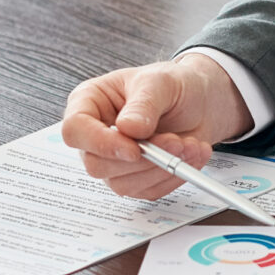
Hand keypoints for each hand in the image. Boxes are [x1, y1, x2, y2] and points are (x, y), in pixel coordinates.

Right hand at [61, 53, 254, 199]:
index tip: (134, 148)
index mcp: (89, 102)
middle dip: (141, 160)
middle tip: (175, 142)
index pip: (75, 130)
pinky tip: (190, 156)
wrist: (199, 102)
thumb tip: (128, 129)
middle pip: (96, 164)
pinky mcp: (134, 178)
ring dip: (161, 169)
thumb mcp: (160, 82)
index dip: (100, 143)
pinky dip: (173, 177)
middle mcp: (95, 135)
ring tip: (189, 145)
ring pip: (122, 184)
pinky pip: (147, 191)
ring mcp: (113, 160)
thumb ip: (144, 104)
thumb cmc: (173, 85)